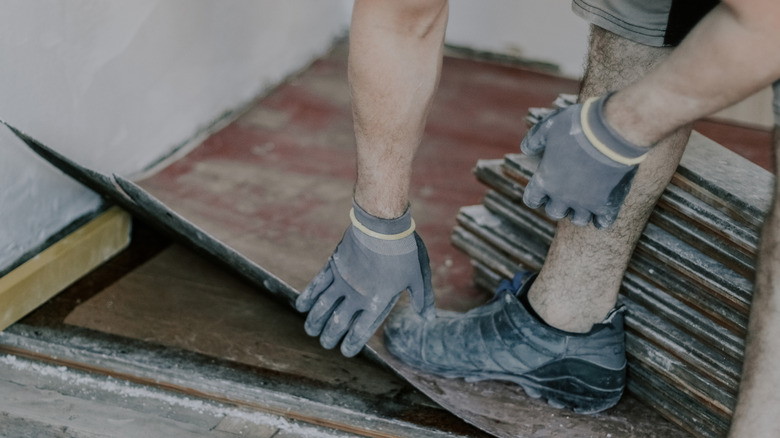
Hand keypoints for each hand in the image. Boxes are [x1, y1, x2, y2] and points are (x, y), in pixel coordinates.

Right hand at [295, 200, 434, 356]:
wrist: (383, 223)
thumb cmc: (404, 249)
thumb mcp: (418, 275)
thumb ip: (422, 298)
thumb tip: (428, 318)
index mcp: (378, 300)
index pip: (360, 330)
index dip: (351, 344)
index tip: (346, 351)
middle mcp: (357, 295)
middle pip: (337, 322)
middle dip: (330, 336)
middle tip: (326, 343)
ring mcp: (342, 280)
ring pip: (322, 307)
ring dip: (315, 321)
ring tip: (311, 331)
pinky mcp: (333, 265)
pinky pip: (316, 284)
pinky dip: (307, 296)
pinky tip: (301, 306)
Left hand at [520, 94, 649, 228]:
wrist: (612, 131)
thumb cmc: (578, 126)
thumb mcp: (550, 126)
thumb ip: (535, 139)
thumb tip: (526, 149)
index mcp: (545, 180)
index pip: (532, 199)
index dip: (538, 195)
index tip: (545, 189)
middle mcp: (562, 197)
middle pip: (555, 212)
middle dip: (559, 204)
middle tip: (569, 191)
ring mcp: (586, 203)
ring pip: (579, 220)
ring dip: (581, 212)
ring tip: (588, 199)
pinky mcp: (607, 204)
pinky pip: (603, 222)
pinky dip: (602, 219)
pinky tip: (604, 209)